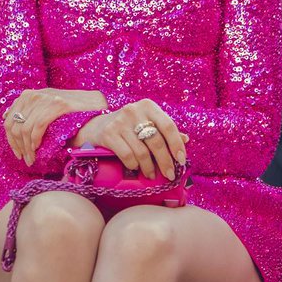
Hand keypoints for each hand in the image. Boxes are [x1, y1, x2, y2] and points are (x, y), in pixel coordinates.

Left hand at [4, 88, 106, 165]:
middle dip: (17, 146)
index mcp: (29, 95)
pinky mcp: (57, 105)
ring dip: (27, 148)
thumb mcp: (47, 109)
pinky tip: (38, 148)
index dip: (11, 139)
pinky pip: (38, 127)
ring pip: (24, 128)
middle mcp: (34, 95)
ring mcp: (45, 98)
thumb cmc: (74, 112)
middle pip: (13, 125)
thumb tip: (14, 126)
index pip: (9, 119)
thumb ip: (32, 114)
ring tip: (32, 159)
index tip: (18, 152)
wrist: (96, 105)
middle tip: (26, 159)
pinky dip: (35, 140)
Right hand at [73, 100, 187, 179]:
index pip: (168, 126)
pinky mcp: (108, 134)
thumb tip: (185, 140)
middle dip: (165, 162)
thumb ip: (164, 130)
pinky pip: (127, 156)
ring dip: (149, 167)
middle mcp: (134, 111)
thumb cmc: (128, 126)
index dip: (177, 145)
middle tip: (170, 174)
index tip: (181, 160)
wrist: (96, 126)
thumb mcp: (146, 122)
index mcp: (148, 106)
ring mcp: (120, 122)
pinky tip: (136, 168)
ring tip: (151, 175)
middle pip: (156, 142)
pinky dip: (134, 165)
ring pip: (142, 152)